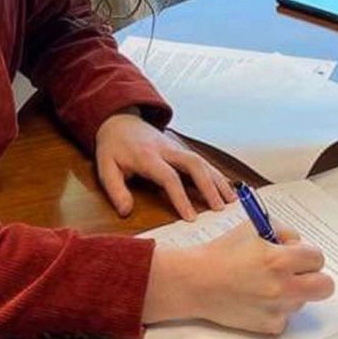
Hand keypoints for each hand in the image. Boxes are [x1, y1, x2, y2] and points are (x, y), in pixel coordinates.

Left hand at [95, 111, 233, 219]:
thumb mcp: (105, 167)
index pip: (169, 177)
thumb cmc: (113, 147)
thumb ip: (115, 190)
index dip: (181, 197)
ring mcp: (176, 147)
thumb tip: (126, 211)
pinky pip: (202, 160)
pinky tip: (227, 188)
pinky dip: (216, 174)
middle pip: (194, 164)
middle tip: (219, 208)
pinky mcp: (181, 149)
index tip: (191, 218)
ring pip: (202, 161)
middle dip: (209, 186)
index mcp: (147, 156)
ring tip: (232, 201)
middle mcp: (166, 149)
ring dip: (218, 180)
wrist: (120, 120)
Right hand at [143, 221, 335, 334]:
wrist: (195, 282)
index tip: (296, 253)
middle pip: (325, 286)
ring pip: (303, 300)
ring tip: (267, 283)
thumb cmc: (221, 253)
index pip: (317, 258)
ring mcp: (276, 310)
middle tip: (300, 272)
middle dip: (315, 277)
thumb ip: (282, 233)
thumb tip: (297, 244)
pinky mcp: (268, 326)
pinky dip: (278, 309)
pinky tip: (260, 299)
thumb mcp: (253, 228)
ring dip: (293, 291)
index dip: (306, 253)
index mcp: (278, 260)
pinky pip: (287, 317)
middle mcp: (281, 287)